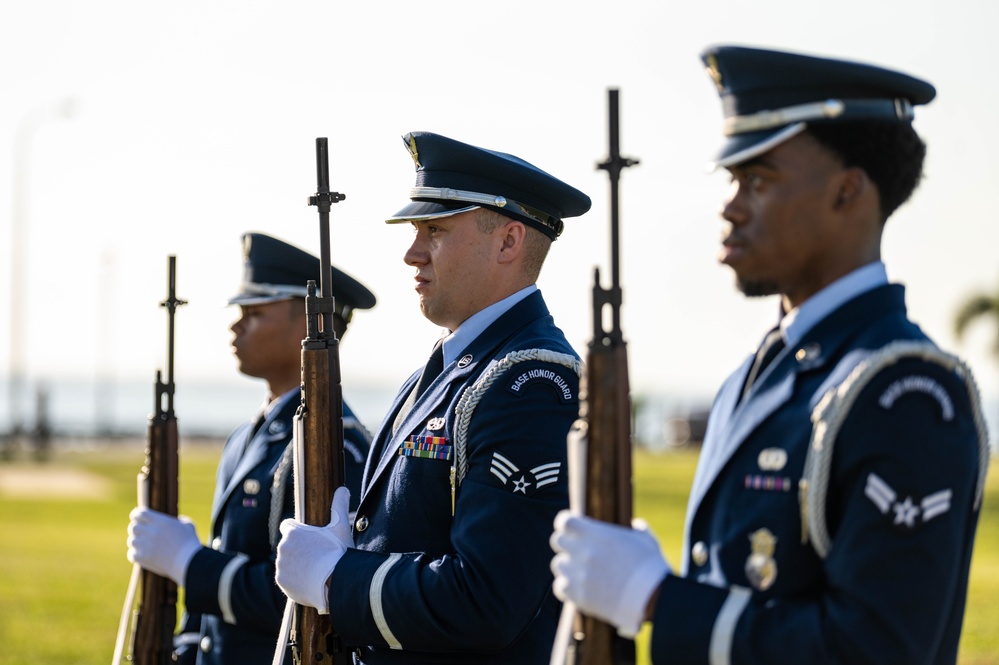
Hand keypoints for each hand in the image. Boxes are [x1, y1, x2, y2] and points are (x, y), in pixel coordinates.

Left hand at [127, 508, 202, 585]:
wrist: (188, 562)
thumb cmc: (190, 543)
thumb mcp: (187, 526)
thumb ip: (179, 520)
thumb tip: (177, 520)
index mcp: (160, 521)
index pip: (139, 514)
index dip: (136, 515)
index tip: (137, 517)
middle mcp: (150, 531)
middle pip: (133, 527)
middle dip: (137, 529)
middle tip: (141, 532)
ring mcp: (145, 545)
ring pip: (131, 541)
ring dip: (136, 542)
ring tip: (143, 544)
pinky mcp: (143, 558)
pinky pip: (131, 554)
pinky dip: (135, 554)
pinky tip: (142, 554)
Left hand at [275, 486, 352, 613]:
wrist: (336, 581)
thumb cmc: (338, 552)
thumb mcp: (341, 526)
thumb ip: (339, 505)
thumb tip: (342, 489)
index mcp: (292, 532)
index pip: (287, 527)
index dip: (298, 531)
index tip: (308, 538)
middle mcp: (282, 548)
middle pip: (288, 546)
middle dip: (298, 549)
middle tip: (317, 555)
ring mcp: (281, 566)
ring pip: (287, 562)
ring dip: (296, 564)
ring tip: (314, 569)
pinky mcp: (282, 582)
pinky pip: (287, 578)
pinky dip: (295, 579)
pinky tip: (309, 580)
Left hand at [550, 510, 670, 637]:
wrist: (653, 598)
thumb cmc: (651, 566)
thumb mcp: (646, 540)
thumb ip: (638, 529)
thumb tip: (636, 524)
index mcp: (595, 534)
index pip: (564, 521)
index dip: (566, 523)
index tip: (571, 526)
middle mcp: (582, 551)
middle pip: (557, 541)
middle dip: (566, 543)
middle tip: (578, 550)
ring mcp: (578, 574)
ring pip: (558, 564)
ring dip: (568, 566)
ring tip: (583, 571)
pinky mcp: (579, 595)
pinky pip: (559, 587)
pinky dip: (567, 587)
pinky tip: (580, 587)